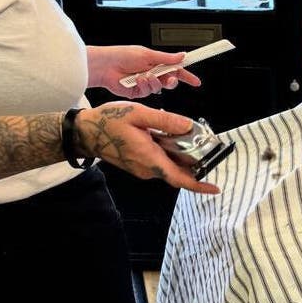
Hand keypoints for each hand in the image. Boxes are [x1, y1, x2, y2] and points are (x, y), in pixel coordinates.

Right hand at [74, 103, 219, 194]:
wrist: (86, 132)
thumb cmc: (109, 121)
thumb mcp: (138, 114)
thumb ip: (165, 121)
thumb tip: (189, 126)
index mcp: (150, 159)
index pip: (179, 179)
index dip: (199, 185)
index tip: (215, 188)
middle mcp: (148, 169)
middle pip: (179, 171)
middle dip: (196, 162)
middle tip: (208, 145)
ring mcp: (143, 169)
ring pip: (170, 165)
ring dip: (182, 155)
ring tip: (190, 136)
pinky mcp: (140, 165)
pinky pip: (161, 162)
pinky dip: (170, 153)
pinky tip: (170, 137)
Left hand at [86, 45, 200, 98]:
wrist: (104, 66)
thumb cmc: (121, 55)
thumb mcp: (147, 54)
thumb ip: (167, 58)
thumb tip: (182, 55)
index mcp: (156, 63)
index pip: (176, 69)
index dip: (187, 76)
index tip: (196, 82)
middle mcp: (152, 73)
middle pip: (170, 81)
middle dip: (171, 81)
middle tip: (169, 78)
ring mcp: (146, 84)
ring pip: (159, 88)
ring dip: (154, 82)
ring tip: (145, 76)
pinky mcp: (138, 92)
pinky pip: (148, 92)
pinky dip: (144, 86)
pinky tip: (137, 80)